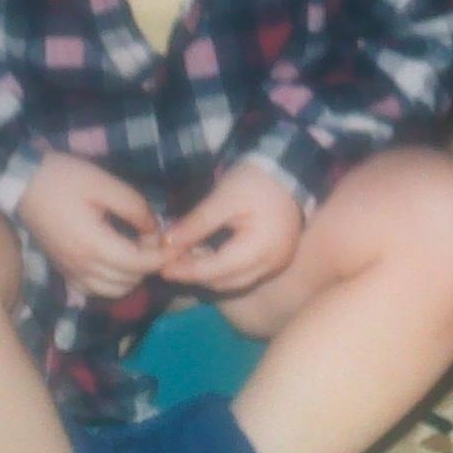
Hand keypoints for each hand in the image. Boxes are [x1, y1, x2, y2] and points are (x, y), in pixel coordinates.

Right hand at [17, 153, 164, 301]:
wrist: (24, 183)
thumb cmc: (65, 178)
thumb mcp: (104, 182)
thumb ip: (135, 207)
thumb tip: (155, 228)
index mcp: (93, 244)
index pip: (138, 264)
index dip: (162, 256)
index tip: (177, 244)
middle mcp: (81, 266)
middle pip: (129, 281)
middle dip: (149, 264)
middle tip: (154, 238)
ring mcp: (70, 272)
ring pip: (114, 291)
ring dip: (132, 275)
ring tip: (137, 248)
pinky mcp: (63, 272)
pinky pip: (94, 290)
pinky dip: (112, 282)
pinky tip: (116, 260)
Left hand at [160, 162, 302, 295]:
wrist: (290, 170)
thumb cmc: (257, 181)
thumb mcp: (224, 197)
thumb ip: (197, 223)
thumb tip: (167, 243)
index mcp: (259, 249)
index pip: (216, 269)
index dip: (186, 270)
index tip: (161, 267)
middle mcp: (270, 265)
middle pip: (224, 282)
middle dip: (195, 275)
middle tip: (170, 263)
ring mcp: (275, 265)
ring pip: (234, 282)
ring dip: (208, 274)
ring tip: (185, 259)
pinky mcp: (275, 260)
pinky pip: (244, 274)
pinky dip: (223, 270)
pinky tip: (206, 256)